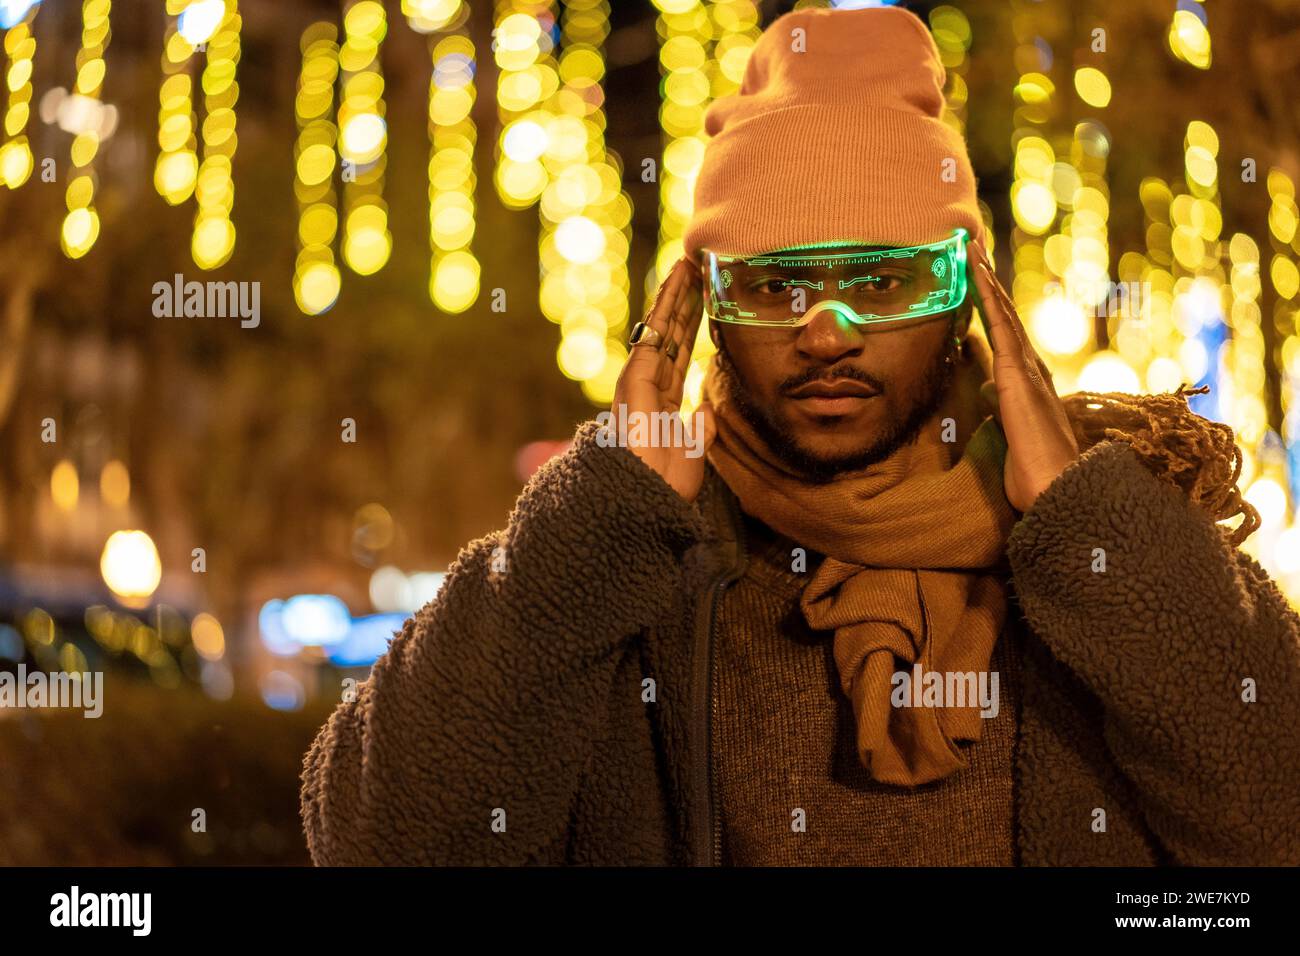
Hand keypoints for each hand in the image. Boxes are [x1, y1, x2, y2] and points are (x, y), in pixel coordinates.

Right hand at [609, 256, 715, 501]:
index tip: (705, 300)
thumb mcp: (693, 451)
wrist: (648, 497)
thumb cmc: (666, 482)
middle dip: (684, 302)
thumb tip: (706, 410)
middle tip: (697, 269)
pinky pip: (653, 333)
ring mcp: (640, 379)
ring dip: (675, 294)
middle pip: (671, 334)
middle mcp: (649, 386)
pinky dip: (665, 305)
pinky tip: (677, 281)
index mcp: (662, 403)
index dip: (692, 326)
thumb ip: (700, 428)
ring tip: (689, 264)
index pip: (680, 354)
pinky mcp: (636, 376)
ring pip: (661, 327)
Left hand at [967, 238, 1079, 511]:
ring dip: (986, 279)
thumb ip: (999, 404)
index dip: (991, 307)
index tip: (978, 280)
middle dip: (989, 283)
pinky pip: (1000, 325)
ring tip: (971, 247)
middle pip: (1004, 316)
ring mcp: (1025, 369)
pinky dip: (988, 296)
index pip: (1004, 337)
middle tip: (973, 249)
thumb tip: (987, 386)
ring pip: (1003, 312)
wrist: (1056, 488)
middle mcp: (1029, 369)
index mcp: (1026, 383)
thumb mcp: (1007, 430)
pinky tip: (976, 272)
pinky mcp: (1017, 373)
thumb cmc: (1034, 471)